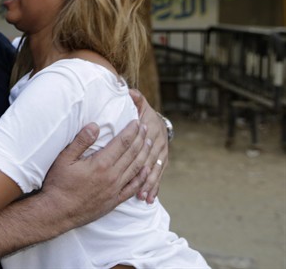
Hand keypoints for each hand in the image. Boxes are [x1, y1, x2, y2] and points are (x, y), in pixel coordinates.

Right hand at [40, 120, 150, 228]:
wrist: (57, 212)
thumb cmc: (58, 183)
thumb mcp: (64, 159)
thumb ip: (81, 141)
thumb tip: (94, 125)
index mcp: (101, 164)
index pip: (122, 143)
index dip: (131, 131)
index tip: (137, 121)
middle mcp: (112, 176)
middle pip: (132, 154)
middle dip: (141, 139)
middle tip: (146, 127)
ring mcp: (115, 190)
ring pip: (136, 169)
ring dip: (144, 154)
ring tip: (149, 143)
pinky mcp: (114, 201)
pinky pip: (133, 187)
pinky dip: (143, 177)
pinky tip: (147, 170)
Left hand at [130, 88, 168, 202]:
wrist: (156, 120)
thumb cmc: (142, 113)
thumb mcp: (140, 104)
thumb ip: (136, 99)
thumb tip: (129, 91)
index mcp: (152, 130)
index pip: (146, 144)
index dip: (140, 155)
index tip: (133, 166)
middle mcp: (158, 143)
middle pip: (151, 161)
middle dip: (146, 176)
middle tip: (138, 189)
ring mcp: (161, 154)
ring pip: (155, 171)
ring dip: (150, 185)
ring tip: (143, 197)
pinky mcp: (160, 163)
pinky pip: (158, 176)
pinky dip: (154, 187)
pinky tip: (149, 199)